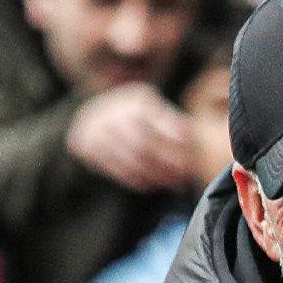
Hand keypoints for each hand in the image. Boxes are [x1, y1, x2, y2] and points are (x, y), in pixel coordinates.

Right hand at [67, 83, 195, 192]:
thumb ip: (175, 129)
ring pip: (131, 157)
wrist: (92, 119)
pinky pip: (115, 167)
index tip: (190, 164)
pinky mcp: (87, 143)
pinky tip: (147, 185)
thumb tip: (196, 152)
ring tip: (167, 184)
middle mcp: (116, 107)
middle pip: (145, 143)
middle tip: (181, 180)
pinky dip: (134, 179)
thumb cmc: (139, 121)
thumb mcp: (156, 114)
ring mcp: (98, 125)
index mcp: (139, 97)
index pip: (163, 124)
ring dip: (153, 176)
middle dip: (166, 166)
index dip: (177, 147)